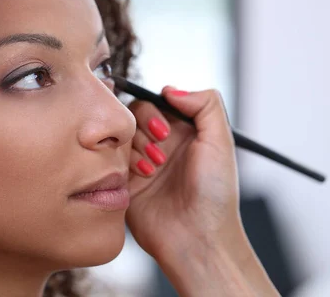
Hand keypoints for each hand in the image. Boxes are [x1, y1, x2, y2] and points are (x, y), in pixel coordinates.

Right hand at [124, 86, 277, 295]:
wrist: (198, 239)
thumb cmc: (215, 195)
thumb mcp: (221, 142)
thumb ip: (205, 104)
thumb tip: (170, 89)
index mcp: (183, 132)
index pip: (156, 103)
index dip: (155, 111)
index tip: (164, 129)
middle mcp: (160, 145)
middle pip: (133, 115)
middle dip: (144, 129)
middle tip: (160, 153)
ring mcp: (140, 163)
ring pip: (119, 136)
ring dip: (137, 148)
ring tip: (153, 170)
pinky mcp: (124, 182)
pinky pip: (109, 159)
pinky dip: (123, 163)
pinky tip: (142, 178)